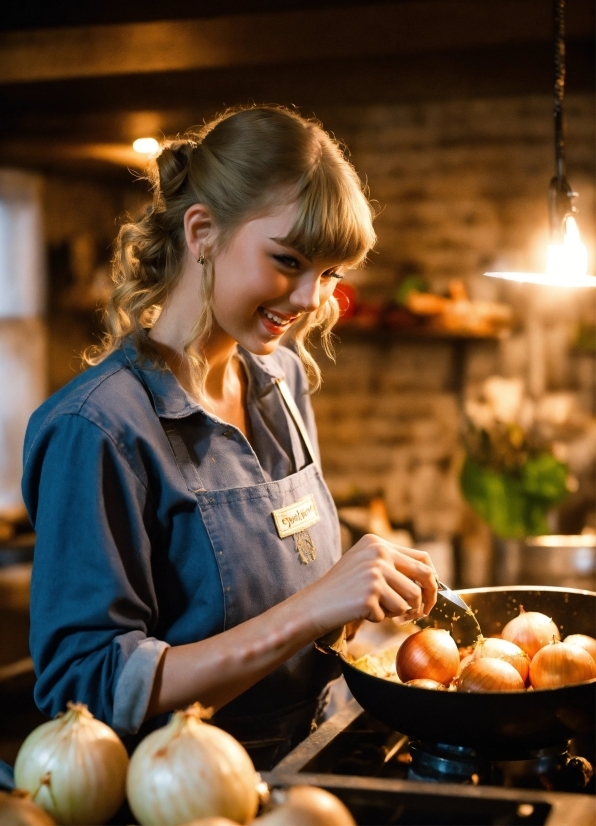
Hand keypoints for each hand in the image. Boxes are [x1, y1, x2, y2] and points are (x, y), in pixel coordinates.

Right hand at [305, 534, 438, 634]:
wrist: (314, 604)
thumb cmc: (342, 589)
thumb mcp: (365, 564)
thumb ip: (392, 566)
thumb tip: (430, 581)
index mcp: (377, 543)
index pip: (421, 558)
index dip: (432, 579)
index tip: (431, 594)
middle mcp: (378, 553)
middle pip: (424, 577)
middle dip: (429, 599)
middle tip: (423, 613)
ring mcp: (374, 572)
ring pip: (410, 600)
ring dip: (399, 612)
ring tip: (379, 610)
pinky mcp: (370, 594)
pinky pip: (391, 614)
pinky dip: (380, 618)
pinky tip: (362, 612)